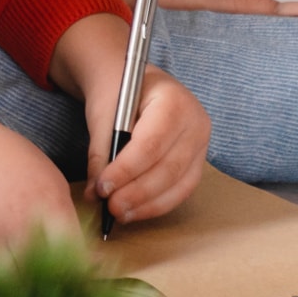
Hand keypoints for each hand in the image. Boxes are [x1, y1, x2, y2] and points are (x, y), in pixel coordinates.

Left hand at [85, 67, 208, 225]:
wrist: (131, 82)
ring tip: (119, 213)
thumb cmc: (116, 93)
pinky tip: (135, 210)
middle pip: (168, 168)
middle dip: (137, 193)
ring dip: (147, 204)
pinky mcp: (197, 162)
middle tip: (110, 207)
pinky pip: (181, 189)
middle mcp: (196, 122)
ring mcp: (202, 144)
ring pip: (178, 184)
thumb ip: (100, 153)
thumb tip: (95, 195)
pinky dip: (157, 203)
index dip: (126, 170)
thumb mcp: (103, 115)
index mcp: (174, 100)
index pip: (151, 144)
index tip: (102, 188)